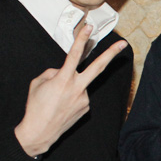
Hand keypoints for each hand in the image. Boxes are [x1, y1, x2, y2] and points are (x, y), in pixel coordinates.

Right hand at [15, 24, 127, 156]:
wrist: (40, 132)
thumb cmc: (36, 107)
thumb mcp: (38, 83)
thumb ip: (52, 72)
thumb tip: (63, 71)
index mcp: (63, 79)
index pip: (75, 55)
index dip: (81, 39)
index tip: (89, 27)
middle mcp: (77, 88)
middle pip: (98, 67)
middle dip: (111, 53)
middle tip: (124, 43)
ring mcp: (84, 98)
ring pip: (81, 83)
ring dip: (71, 86)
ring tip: (57, 100)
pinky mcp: (86, 107)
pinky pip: (80, 95)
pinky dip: (72, 96)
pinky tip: (62, 106)